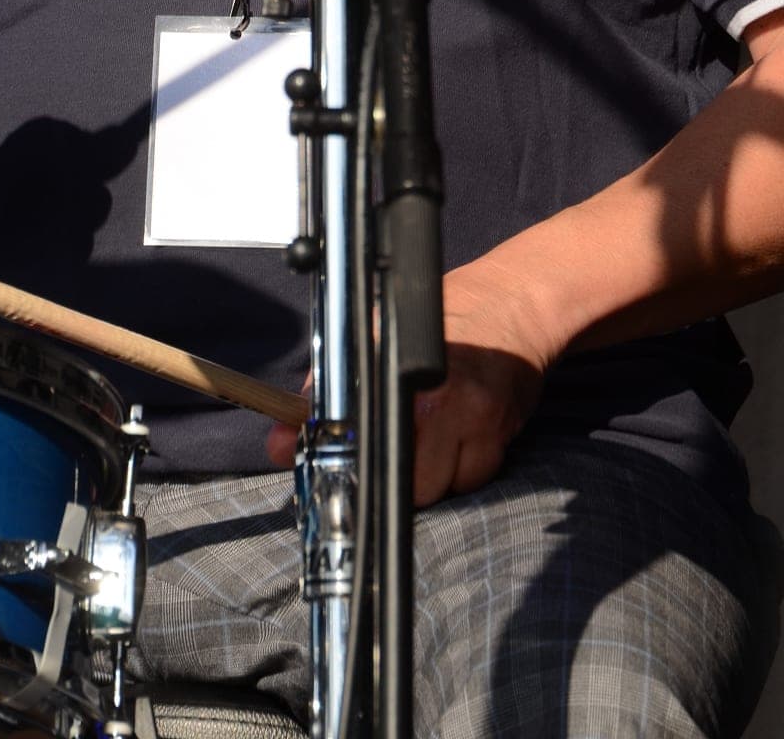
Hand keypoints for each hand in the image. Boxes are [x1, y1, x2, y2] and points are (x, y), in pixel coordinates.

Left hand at [265, 258, 551, 504]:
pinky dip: (462, 470)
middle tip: (396, 444)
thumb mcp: (371, 334)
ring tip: (430, 435)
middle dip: (391, 474)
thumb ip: (324, 388)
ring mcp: (471, 420)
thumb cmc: (442, 315)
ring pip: (437, 488)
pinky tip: (460, 437)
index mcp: (392, 371)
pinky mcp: (499, 436)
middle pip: (399, 480)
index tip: (339, 468)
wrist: (511, 302)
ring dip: (428, 476)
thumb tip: (279, 442)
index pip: (355, 439)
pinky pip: (472, 480)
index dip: (343, 463)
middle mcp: (432, 399)